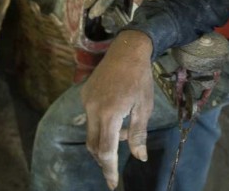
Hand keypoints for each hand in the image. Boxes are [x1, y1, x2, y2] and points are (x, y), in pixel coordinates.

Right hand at [81, 30, 153, 189]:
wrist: (127, 49)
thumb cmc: (140, 77)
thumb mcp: (144, 105)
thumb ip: (139, 133)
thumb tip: (140, 157)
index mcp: (110, 113)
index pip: (106, 150)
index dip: (109, 169)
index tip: (112, 183)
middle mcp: (93, 109)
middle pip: (95, 145)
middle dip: (105, 158)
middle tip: (117, 163)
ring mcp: (86, 102)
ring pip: (91, 133)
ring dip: (105, 140)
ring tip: (124, 130)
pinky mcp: (84, 95)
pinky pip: (89, 118)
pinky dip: (101, 125)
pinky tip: (116, 116)